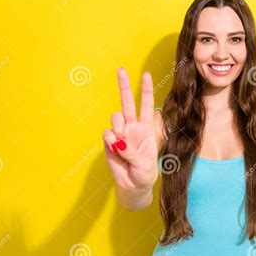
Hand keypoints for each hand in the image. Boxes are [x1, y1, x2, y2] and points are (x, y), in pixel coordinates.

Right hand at [102, 68, 158, 189]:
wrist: (133, 185)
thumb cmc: (144, 173)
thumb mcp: (145, 163)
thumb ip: (132, 151)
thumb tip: (118, 140)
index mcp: (147, 128)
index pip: (147, 105)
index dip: (146, 90)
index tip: (146, 74)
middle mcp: (133, 126)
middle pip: (128, 102)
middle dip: (124, 85)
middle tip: (121, 69)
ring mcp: (120, 133)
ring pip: (116, 118)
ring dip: (119, 127)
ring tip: (123, 143)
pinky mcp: (109, 141)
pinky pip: (108, 134)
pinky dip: (112, 141)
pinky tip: (117, 150)